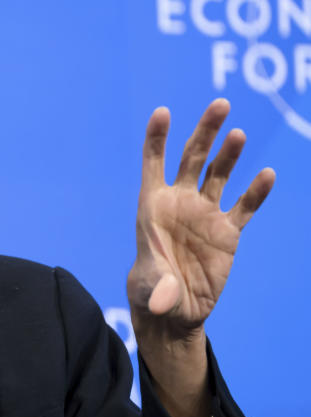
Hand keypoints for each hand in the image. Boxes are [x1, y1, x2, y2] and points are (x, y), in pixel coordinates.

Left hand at [129, 98, 273, 334]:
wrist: (175, 311)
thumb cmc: (151, 293)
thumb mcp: (150, 289)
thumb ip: (158, 286)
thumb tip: (164, 298)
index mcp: (152, 206)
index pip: (153, 162)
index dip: (157, 137)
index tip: (163, 112)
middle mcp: (179, 203)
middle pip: (192, 158)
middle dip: (205, 132)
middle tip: (220, 105)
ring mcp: (205, 215)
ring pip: (219, 175)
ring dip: (229, 154)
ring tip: (238, 134)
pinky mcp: (227, 233)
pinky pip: (244, 207)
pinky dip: (255, 192)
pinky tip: (266, 175)